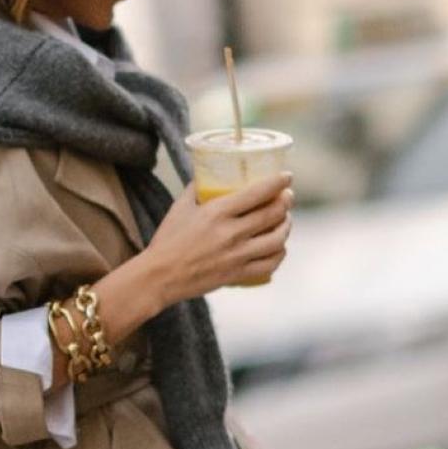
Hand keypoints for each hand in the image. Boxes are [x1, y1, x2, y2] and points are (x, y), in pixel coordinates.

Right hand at [142, 173, 293, 307]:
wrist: (159, 277)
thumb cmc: (168, 240)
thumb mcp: (180, 207)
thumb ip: (196, 188)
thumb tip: (208, 172)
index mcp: (217, 212)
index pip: (257, 193)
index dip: (277, 183)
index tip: (287, 177)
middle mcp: (231, 234)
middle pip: (272, 214)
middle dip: (285, 202)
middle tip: (287, 196)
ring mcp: (236, 256)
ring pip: (277, 240)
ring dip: (286, 227)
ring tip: (286, 220)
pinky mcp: (237, 274)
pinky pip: (269, 264)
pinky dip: (279, 254)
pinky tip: (279, 247)